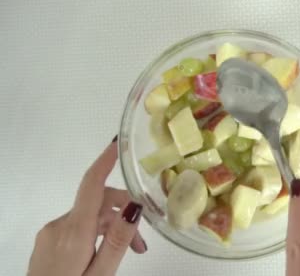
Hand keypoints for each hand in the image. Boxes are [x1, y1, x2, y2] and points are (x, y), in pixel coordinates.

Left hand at [28, 139, 146, 275]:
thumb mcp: (102, 272)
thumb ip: (119, 240)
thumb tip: (134, 206)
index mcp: (74, 231)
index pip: (91, 185)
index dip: (106, 161)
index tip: (119, 143)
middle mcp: (58, 225)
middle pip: (98, 203)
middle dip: (125, 214)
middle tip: (144, 243)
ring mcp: (50, 233)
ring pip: (90, 217)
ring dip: (113, 228)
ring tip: (132, 253)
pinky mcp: (48, 241)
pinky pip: (78, 227)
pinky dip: (97, 234)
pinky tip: (106, 253)